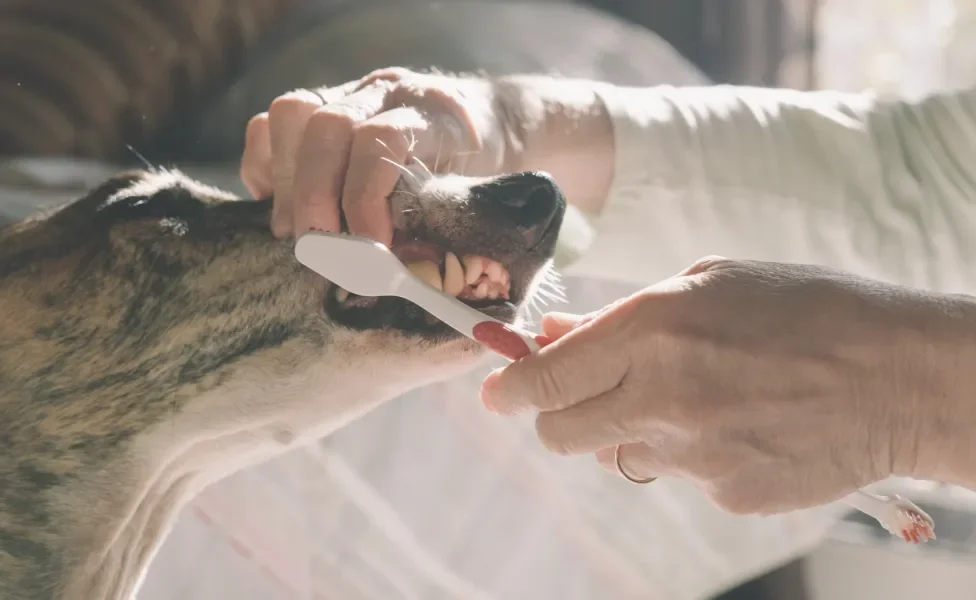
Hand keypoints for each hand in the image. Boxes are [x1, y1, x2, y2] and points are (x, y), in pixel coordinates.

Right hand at [240, 67, 507, 241]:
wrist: (493, 124)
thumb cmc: (486, 171)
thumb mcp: (479, 197)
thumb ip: (442, 227)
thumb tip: (406, 281)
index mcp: (433, 113)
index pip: (380, 141)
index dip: (364, 198)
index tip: (369, 249)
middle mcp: (387, 92)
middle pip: (326, 124)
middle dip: (314, 198)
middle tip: (321, 253)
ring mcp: (349, 93)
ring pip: (292, 114)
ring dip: (287, 182)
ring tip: (299, 234)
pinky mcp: (320, 106)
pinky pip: (270, 125)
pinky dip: (267, 169)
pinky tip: (283, 207)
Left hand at [480, 257, 964, 514]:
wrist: (897, 375)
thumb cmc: (805, 309)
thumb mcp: (706, 285)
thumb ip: (619, 318)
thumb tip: (552, 338)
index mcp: (652, 332)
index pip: (543, 380)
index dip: (508, 388)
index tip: (497, 390)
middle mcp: (661, 399)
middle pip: (558, 434)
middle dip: (554, 415)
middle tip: (581, 393)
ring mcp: (694, 455)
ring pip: (615, 454)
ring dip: (627, 428)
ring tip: (691, 396)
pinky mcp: (725, 494)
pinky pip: (675, 475)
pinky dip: (686, 451)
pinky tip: (734, 423)